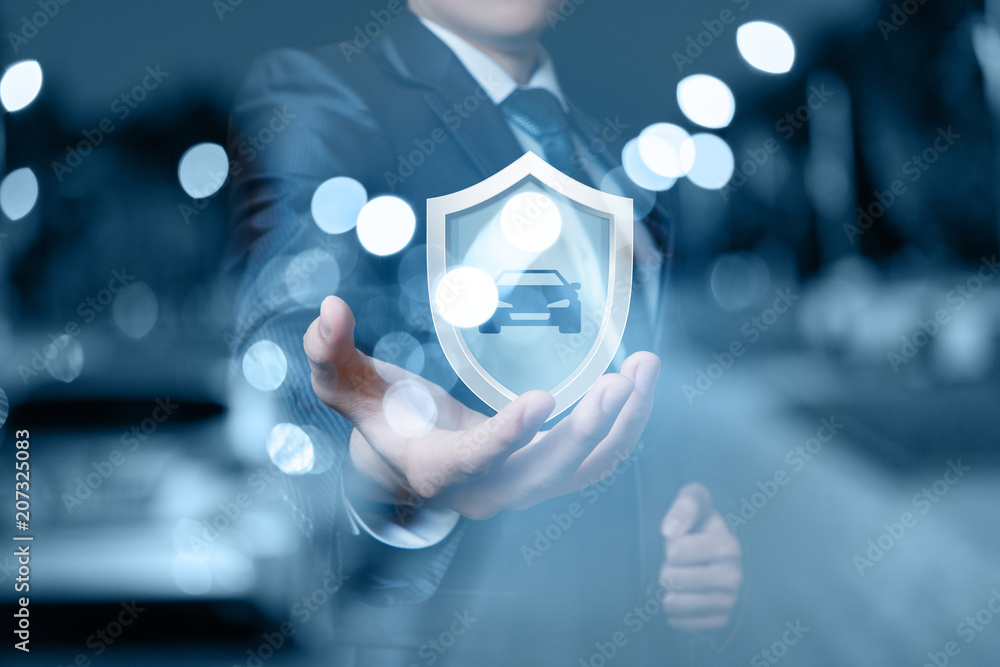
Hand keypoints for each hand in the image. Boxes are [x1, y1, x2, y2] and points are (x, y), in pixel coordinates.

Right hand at [304, 296, 659, 519]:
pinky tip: (638, 382)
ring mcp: (524, 485)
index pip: (475, 459)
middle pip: (546, 474)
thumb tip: (330, 307)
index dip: (507, 436)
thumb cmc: (383, 415)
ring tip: (643, 369)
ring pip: (585, 471)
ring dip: (622, 426)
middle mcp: (487, 487)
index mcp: (438, 468)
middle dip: (588, 431)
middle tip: (620, 378)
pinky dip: (623, 426)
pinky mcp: (549, 471)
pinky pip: (597, 460)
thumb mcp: (346, 385)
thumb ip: (329, 351)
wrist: (414, 453)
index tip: (540, 399)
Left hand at [659, 483, 742, 631]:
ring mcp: (730, 600)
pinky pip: (684, 624)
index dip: (668, 546)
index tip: (678, 542)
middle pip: (673, 579)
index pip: (676, 552)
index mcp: (728, 546)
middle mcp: (734, 575)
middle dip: (664, 570)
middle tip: (673, 566)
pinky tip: (678, 600)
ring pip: (677, 604)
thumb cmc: (699, 522)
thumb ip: (685, 505)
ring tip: (673, 584)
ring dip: (666, 593)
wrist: (711, 551)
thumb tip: (669, 531)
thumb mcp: (695, 500)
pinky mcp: (721, 619)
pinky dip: (674, 615)